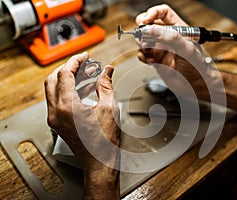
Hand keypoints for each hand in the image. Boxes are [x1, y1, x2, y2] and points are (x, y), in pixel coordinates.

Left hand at [44, 52, 119, 198]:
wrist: (99, 161)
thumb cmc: (104, 141)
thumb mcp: (109, 108)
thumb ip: (106, 85)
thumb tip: (107, 71)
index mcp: (67, 106)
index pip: (65, 74)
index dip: (75, 61)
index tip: (85, 56)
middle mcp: (56, 112)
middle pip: (53, 79)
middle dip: (67, 68)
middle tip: (83, 64)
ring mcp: (54, 118)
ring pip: (53, 89)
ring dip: (67, 79)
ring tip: (86, 75)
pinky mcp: (57, 123)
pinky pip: (57, 100)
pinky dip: (67, 91)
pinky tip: (83, 89)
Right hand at [135, 5, 223, 101]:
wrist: (196, 85)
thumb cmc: (199, 66)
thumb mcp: (187, 49)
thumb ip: (170, 38)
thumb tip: (153, 29)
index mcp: (178, 28)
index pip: (162, 13)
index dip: (152, 13)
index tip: (146, 21)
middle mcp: (167, 37)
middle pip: (148, 24)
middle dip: (143, 29)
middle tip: (144, 36)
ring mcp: (160, 48)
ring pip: (143, 39)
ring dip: (142, 45)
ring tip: (149, 51)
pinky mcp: (155, 59)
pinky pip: (142, 54)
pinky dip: (142, 56)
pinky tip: (150, 61)